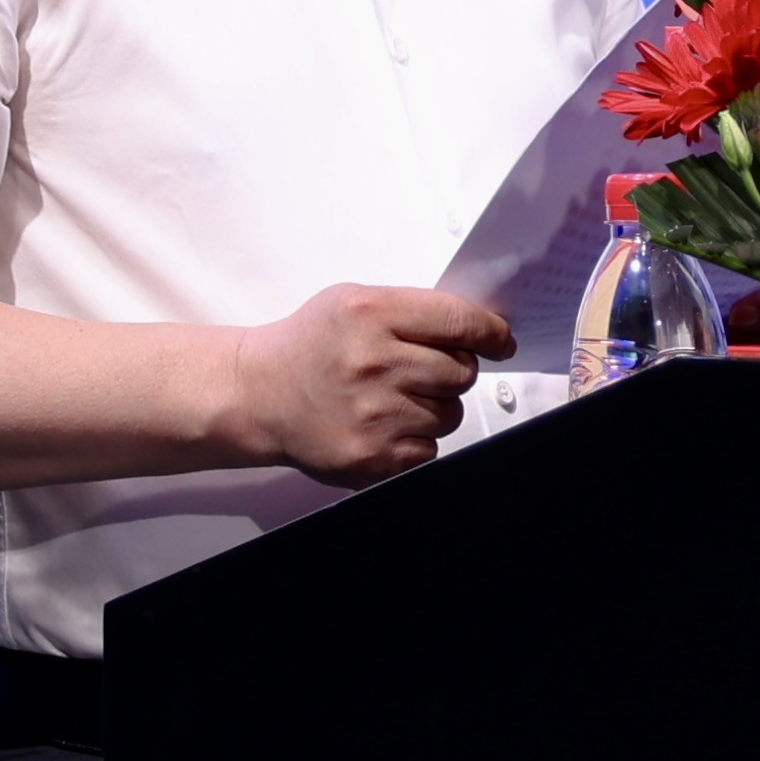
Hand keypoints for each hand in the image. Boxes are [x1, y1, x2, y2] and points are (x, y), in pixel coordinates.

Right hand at [218, 282, 518, 482]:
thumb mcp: (353, 303)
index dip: (492, 334)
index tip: (501, 341)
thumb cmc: (309, 346)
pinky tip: (384, 425)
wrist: (258, 396)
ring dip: (434, 407)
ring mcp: (375, 414)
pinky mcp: (373, 457)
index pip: (461, 322)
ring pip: (450, 414)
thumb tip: (479, 329)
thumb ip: (413, 310)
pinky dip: (416, 440)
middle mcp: (375, 363)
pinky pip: (430, 450)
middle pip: (462, 371)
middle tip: (419, 371)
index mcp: (371, 314)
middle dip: (452, 370)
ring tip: (393, 399)